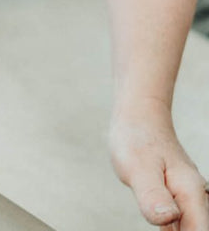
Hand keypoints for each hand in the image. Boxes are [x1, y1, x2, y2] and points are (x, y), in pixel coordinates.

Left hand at [110, 99, 208, 228]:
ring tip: (159, 220)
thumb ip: (153, 194)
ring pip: (192, 226)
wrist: (138, 116)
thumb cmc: (136, 139)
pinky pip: (182, 219)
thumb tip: (168, 219)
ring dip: (179, 229)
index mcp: (191, 193)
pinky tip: (164, 226)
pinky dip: (175, 227)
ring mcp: (188, 195)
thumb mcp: (138, 167)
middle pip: (198, 230)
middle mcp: (195, 197)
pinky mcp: (177, 194)